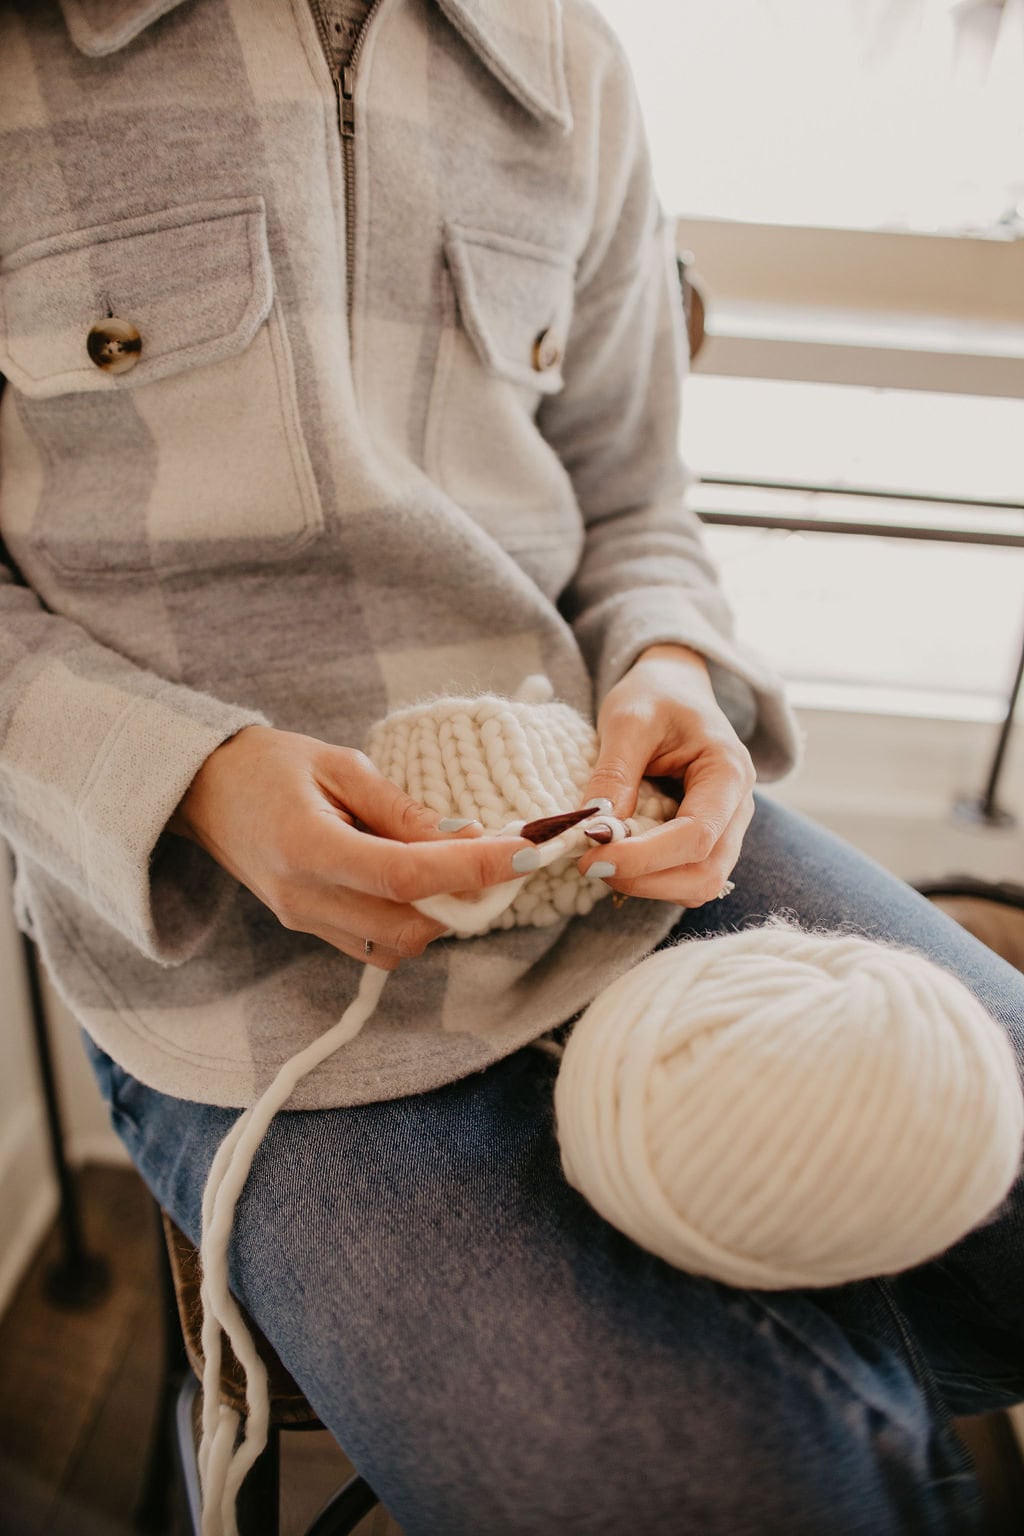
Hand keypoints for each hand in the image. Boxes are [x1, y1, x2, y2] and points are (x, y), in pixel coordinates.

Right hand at [169, 726, 527, 969]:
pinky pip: (374, 946)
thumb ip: (402, 808)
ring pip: (396, 947)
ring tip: (451, 865)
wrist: (201, 789)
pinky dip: (409, 921)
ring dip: (437, 915)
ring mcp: (304, 920)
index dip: (475, 869)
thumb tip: (466, 836)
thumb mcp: (339, 765)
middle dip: (462, 899)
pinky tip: (415, 882)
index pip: (409, 875)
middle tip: (494, 857)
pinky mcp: (308, 928)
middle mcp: (305, 898)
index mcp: (309, 848)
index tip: (527, 853)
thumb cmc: (267, 764)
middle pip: (409, 928)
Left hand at [577, 645, 754, 905]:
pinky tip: (618, 856)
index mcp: (728, 771)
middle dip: (646, 879)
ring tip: (600, 859)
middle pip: (705, 872)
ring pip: (698, 884)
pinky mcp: (706, 840)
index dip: (645, 857)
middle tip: (590, 863)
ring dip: (647, 884)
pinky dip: (650, 878)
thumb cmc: (656, 695)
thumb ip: (614, 774)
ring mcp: (725, 828)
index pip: (698, 834)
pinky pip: (685, 876)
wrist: (675, 688)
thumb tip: (596, 830)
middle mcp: (737, 808)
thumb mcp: (628, 720)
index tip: (593, 856)